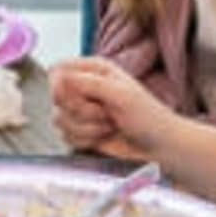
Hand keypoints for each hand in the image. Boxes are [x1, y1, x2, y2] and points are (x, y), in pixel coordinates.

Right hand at [48, 56, 169, 158]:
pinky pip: (66, 137)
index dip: (59, 85)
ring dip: (87, 128)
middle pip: (56, 98)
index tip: (76, 96)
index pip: (58, 70)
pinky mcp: (81, 131)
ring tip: (110, 125)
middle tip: (105, 112)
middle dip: (80, 111)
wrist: (158, 146)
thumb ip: (88, 83)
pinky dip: (85, 140)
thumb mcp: (121, 94)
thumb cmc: (148, 117)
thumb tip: (59, 77)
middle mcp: (84, 88)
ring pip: (60, 120)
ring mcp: (81, 111)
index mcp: (93, 70)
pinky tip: (104, 137)